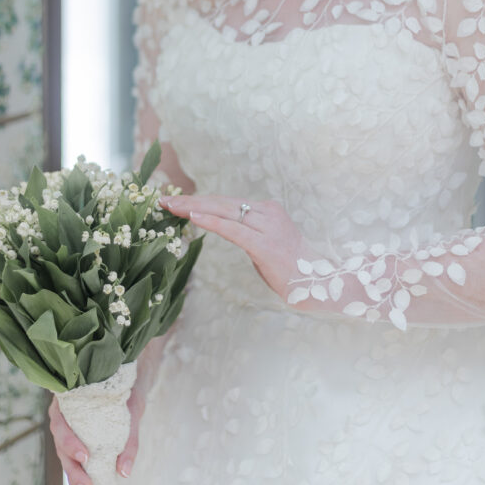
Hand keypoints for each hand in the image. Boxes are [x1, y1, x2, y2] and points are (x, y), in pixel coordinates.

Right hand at [48, 382, 146, 484]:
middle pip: (60, 446)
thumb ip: (129, 440)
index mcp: (69, 402)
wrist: (129, 387)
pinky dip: (77, 482)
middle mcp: (63, 417)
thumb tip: (124, 473)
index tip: (85, 457)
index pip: (61, 422)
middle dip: (74, 471)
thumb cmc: (127, 396)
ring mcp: (68, 432)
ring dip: (73, 482)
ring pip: (65, 459)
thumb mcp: (132, 413)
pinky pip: (73, 463)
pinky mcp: (76, 444)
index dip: (70, 442)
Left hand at [158, 193, 305, 301]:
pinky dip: (211, 221)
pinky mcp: (265, 244)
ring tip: (171, 206)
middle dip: (191, 200)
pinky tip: (193, 217)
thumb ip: (247, 233)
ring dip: (194, 207)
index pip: (226, 202)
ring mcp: (267, 226)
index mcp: (267, 209)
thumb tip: (225, 228)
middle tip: (164, 200)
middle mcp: (267, 212)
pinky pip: (233, 229)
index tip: (177, 200)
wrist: (320, 284)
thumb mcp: (265, 245)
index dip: (200, 200)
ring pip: (223, 211)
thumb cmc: (291, 269)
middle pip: (221, 202)